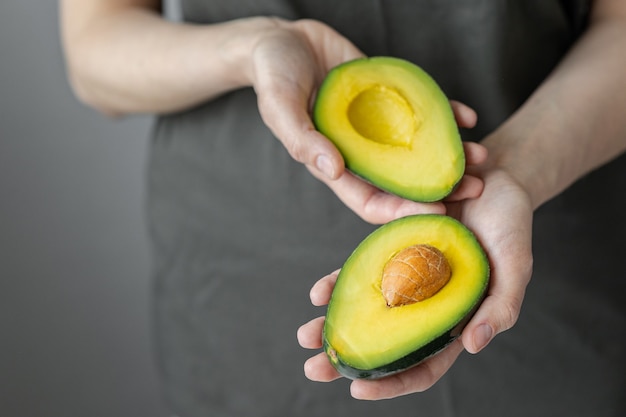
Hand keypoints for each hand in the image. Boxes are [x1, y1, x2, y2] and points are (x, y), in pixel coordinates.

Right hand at [251, 19, 485, 223]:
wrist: (285, 40)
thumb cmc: (274, 75)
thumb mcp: (280, 105)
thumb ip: (302, 138)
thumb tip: (334, 170)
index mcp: (334, 163)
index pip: (371, 202)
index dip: (403, 212)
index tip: (439, 214)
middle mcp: (361, 151)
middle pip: (404, 183)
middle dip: (440, 189)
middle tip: (477, 188)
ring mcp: (378, 127)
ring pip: (418, 151)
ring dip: (451, 156)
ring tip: (482, 155)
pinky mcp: (389, 100)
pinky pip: (421, 113)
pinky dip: (446, 116)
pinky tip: (468, 117)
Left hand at [297, 166, 533, 399]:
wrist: (491, 179)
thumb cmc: (510, 223)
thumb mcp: (516, 264)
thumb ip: (501, 306)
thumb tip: (473, 345)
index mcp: (456, 319)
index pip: (424, 365)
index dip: (393, 383)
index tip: (358, 391)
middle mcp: (426, 305)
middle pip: (386, 344)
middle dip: (350, 360)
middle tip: (314, 368)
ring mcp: (406, 280)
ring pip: (366, 312)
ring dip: (334, 324)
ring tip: (304, 335)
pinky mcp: (391, 251)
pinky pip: (362, 273)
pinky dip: (339, 285)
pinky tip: (317, 293)